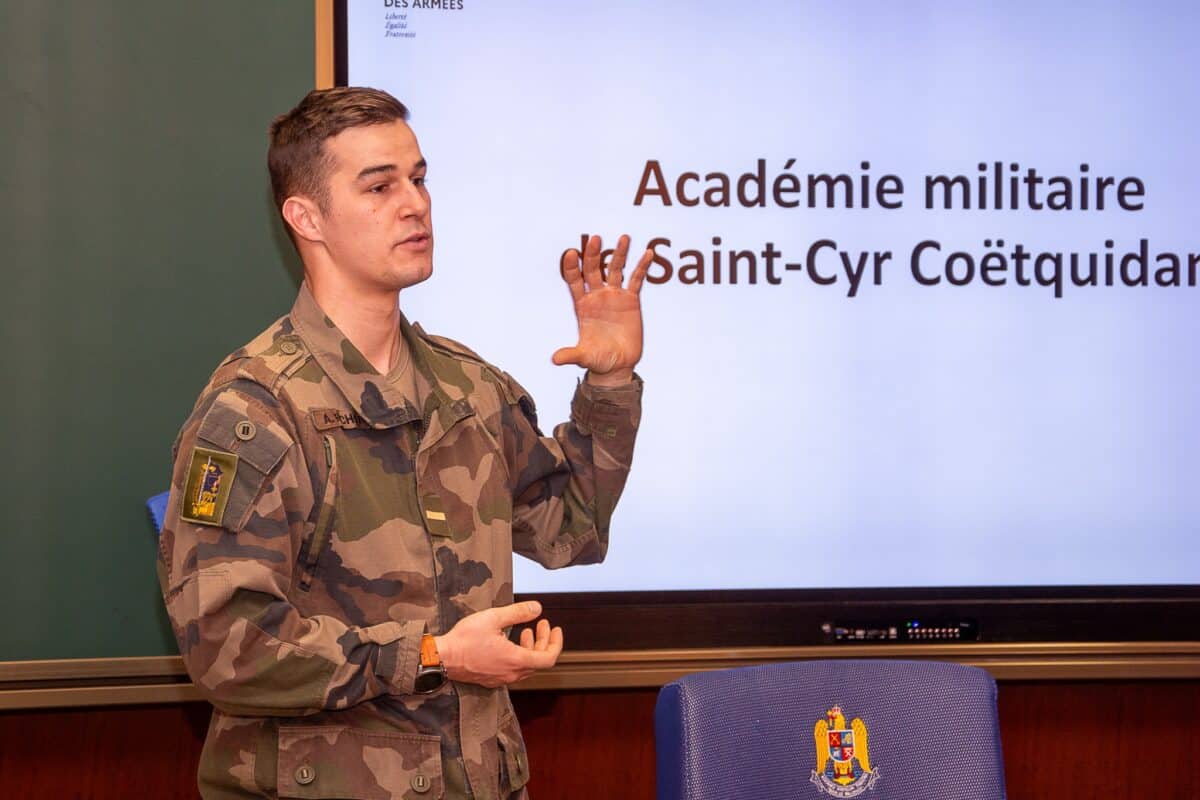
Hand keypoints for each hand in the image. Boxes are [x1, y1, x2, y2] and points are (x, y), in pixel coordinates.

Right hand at [434, 601, 563, 687]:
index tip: (555, 629)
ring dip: (531, 648)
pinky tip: (510, 641)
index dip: (555, 643)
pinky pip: (514, 669)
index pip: (548, 658)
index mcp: (515, 660)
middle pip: (538, 661)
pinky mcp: (492, 679)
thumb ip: (518, 612)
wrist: (441, 658)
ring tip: (526, 631)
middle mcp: (511, 673)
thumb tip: (537, 608)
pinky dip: (519, 655)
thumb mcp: (493, 618)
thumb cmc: (464, 639)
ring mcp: (501, 678)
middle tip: (541, 624)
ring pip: (526, 666)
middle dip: (543, 641)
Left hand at [553, 234, 651, 385]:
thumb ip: (571, 355)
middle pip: (594, 269)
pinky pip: (636, 280)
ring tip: (624, 238)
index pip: (574, 281)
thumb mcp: (584, 357)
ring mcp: (614, 296)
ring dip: (619, 253)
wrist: (617, 365)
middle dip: (594, 254)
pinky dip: (642, 267)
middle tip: (595, 239)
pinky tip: (648, 254)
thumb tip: (555, 359)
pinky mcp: (631, 300)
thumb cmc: (598, 359)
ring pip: (616, 269)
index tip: (572, 253)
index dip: (573, 267)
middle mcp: (597, 296)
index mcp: (582, 306)